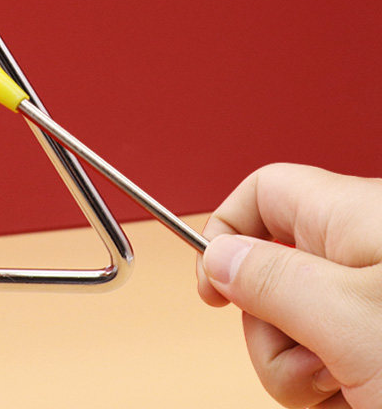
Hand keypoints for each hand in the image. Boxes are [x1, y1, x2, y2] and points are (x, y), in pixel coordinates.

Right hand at [197, 163, 381, 407]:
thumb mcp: (350, 320)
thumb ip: (272, 280)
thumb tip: (217, 257)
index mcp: (352, 215)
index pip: (263, 191)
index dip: (225, 232)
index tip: (213, 292)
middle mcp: (361, 253)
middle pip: (269, 274)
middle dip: (273, 334)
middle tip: (314, 362)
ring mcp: (372, 303)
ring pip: (295, 327)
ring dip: (303, 374)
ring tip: (352, 394)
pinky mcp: (379, 345)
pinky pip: (330, 359)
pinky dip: (334, 391)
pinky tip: (363, 403)